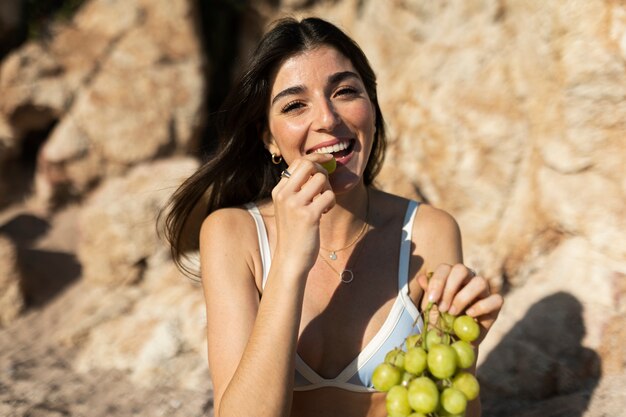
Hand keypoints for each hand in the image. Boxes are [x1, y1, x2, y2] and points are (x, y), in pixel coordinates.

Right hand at [271, 153, 335, 274]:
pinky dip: (331, 202)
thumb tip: (317, 168)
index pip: (297, 163)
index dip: (315, 158)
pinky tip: (325, 212)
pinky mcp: (309, 216)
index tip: (327, 159)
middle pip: (308, 165)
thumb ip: (297, 189)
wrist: (290, 260)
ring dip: (328, 189)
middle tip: (325, 186)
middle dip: (323, 170)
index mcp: (279, 191)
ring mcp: (295, 205)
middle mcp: (284, 195)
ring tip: (324, 203)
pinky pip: (329, 196)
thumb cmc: (294, 233)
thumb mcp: (289, 208)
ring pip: (321, 179)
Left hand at [418, 264, 502, 344]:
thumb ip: (428, 292)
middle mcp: (469, 279)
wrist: (454, 341)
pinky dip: (481, 307)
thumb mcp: (431, 307)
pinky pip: (495, 299)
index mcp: (452, 276)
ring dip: (463, 298)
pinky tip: (469, 316)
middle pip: (461, 269)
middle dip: (449, 289)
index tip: (432, 300)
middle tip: (442, 308)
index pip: (445, 268)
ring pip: (479, 282)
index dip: (438, 282)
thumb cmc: (441, 320)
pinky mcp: (495, 306)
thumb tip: (421, 278)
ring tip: (453, 314)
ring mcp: (483, 291)